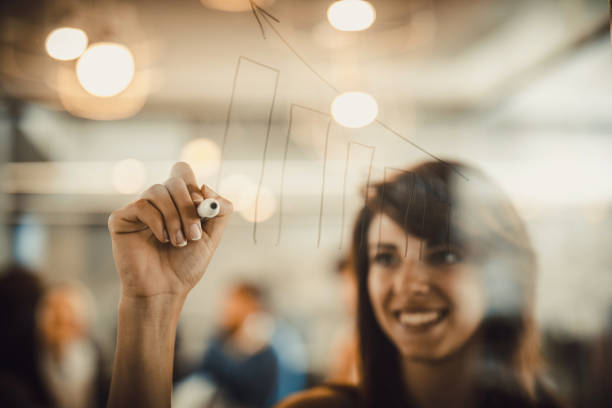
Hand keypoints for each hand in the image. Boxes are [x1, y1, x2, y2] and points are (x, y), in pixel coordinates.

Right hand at [108, 162, 231, 299]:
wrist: (164, 290)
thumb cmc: (186, 265)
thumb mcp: (212, 237)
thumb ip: (220, 211)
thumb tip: (206, 186)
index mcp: (178, 201)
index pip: (183, 172)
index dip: (195, 187)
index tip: (203, 210)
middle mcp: (158, 201)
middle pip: (175, 179)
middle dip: (189, 207)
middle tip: (194, 234)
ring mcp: (139, 208)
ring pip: (158, 190)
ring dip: (174, 218)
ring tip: (178, 242)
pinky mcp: (122, 218)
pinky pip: (142, 205)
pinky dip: (157, 222)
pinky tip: (161, 239)